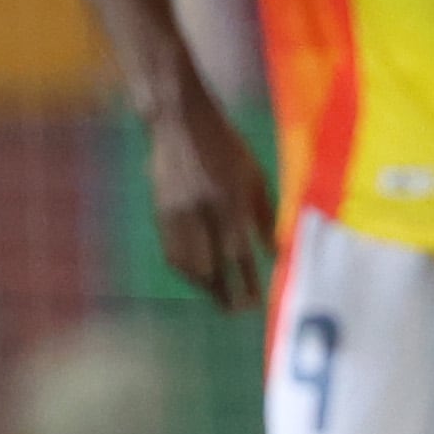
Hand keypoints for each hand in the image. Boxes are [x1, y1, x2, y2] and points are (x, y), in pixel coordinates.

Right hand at [145, 98, 281, 311]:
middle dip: (224, 293)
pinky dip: (185, 269)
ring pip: (187, 264)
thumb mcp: (253, 175)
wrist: (179, 123)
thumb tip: (273, 251)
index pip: (239, 253)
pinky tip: (196, 275)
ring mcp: (176, 215)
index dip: (247, 282)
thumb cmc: (226, 146)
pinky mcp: (160, 214)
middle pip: (211, 266)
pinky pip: (171, 251)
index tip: (255, 303)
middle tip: (236, 310)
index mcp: (228, 201)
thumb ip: (264, 214)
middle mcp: (201, 212)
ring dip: (203, 285)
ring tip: (218, 296)